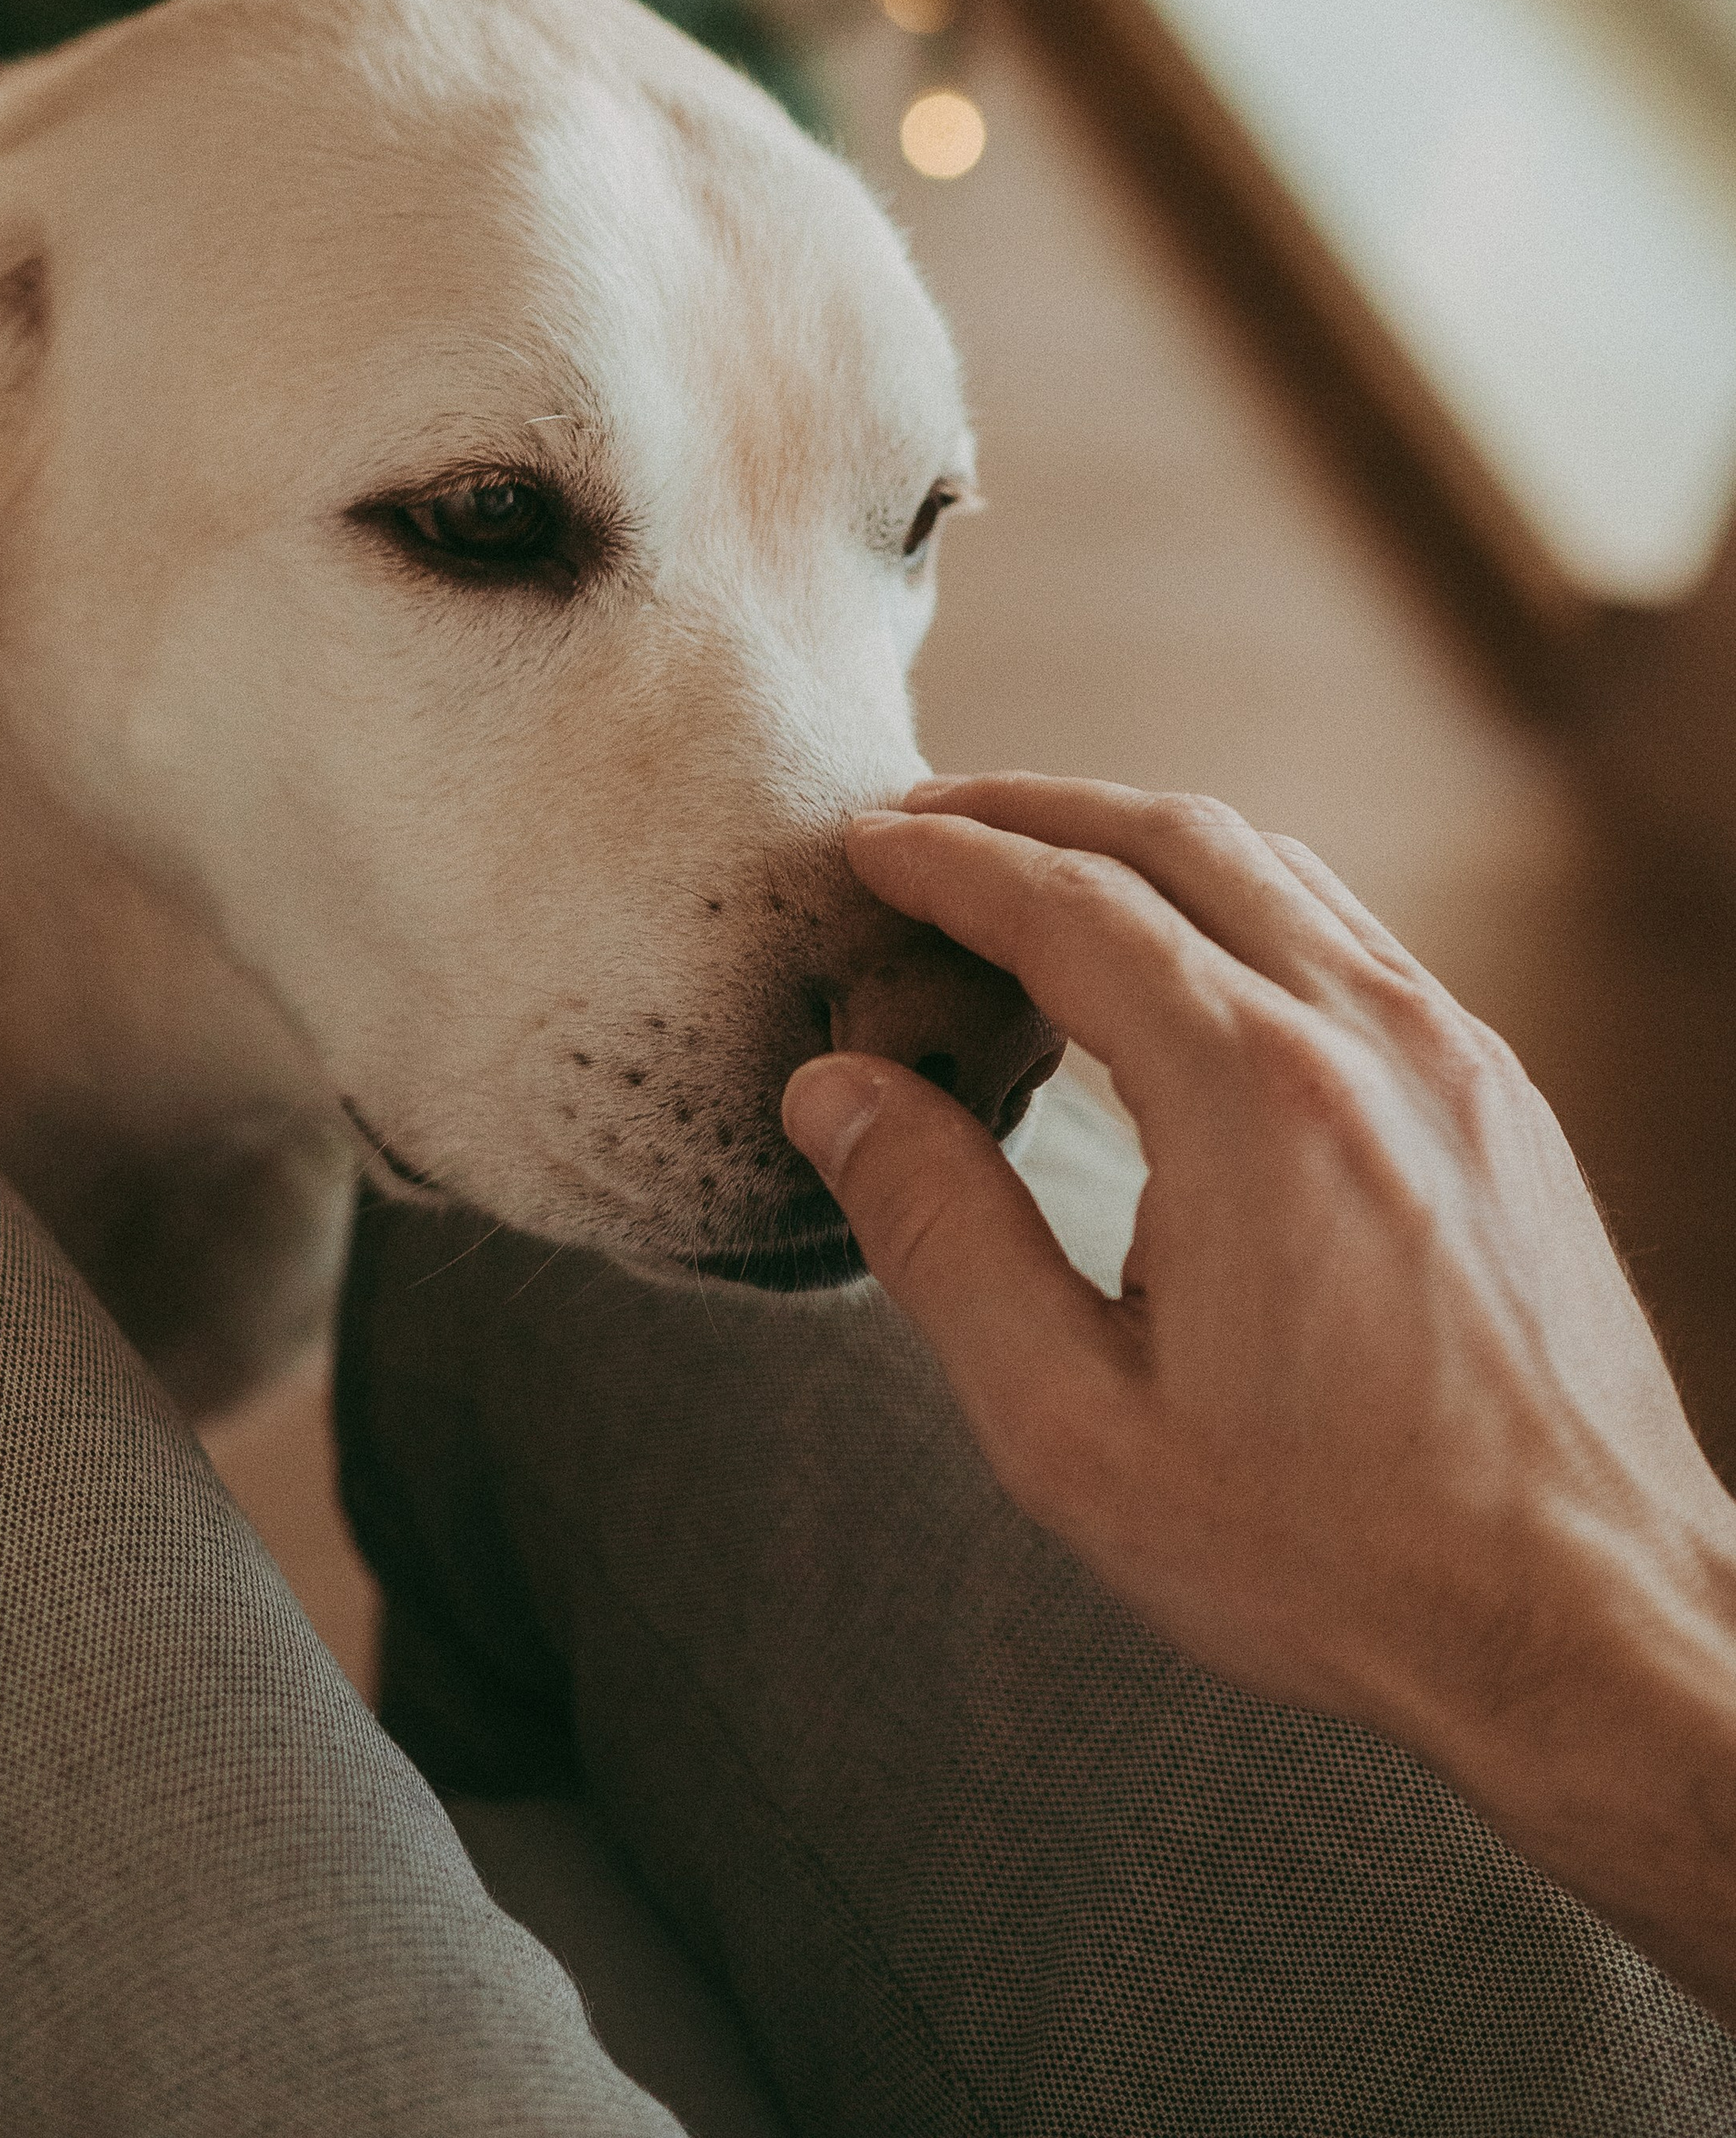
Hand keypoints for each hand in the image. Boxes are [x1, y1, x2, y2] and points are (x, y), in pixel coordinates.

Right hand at [782, 776, 1735, 2021]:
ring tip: (1031, 874)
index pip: (1067, 906)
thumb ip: (943, 1238)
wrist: (1592, 1622)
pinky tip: (1182, 961)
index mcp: (1253, 1097)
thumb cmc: (1337, 1554)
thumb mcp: (1079, 1429)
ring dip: (1135, 843)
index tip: (862, 847)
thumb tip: (841, 1095)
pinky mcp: (1498, 1094)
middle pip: (1173, 838)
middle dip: (1029, 811)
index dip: (947, 862)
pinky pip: (1346, 933)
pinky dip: (1233, 899)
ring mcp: (1453, 1052)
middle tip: (922, 829)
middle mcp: (1367, 1033)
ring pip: (1274, 868)